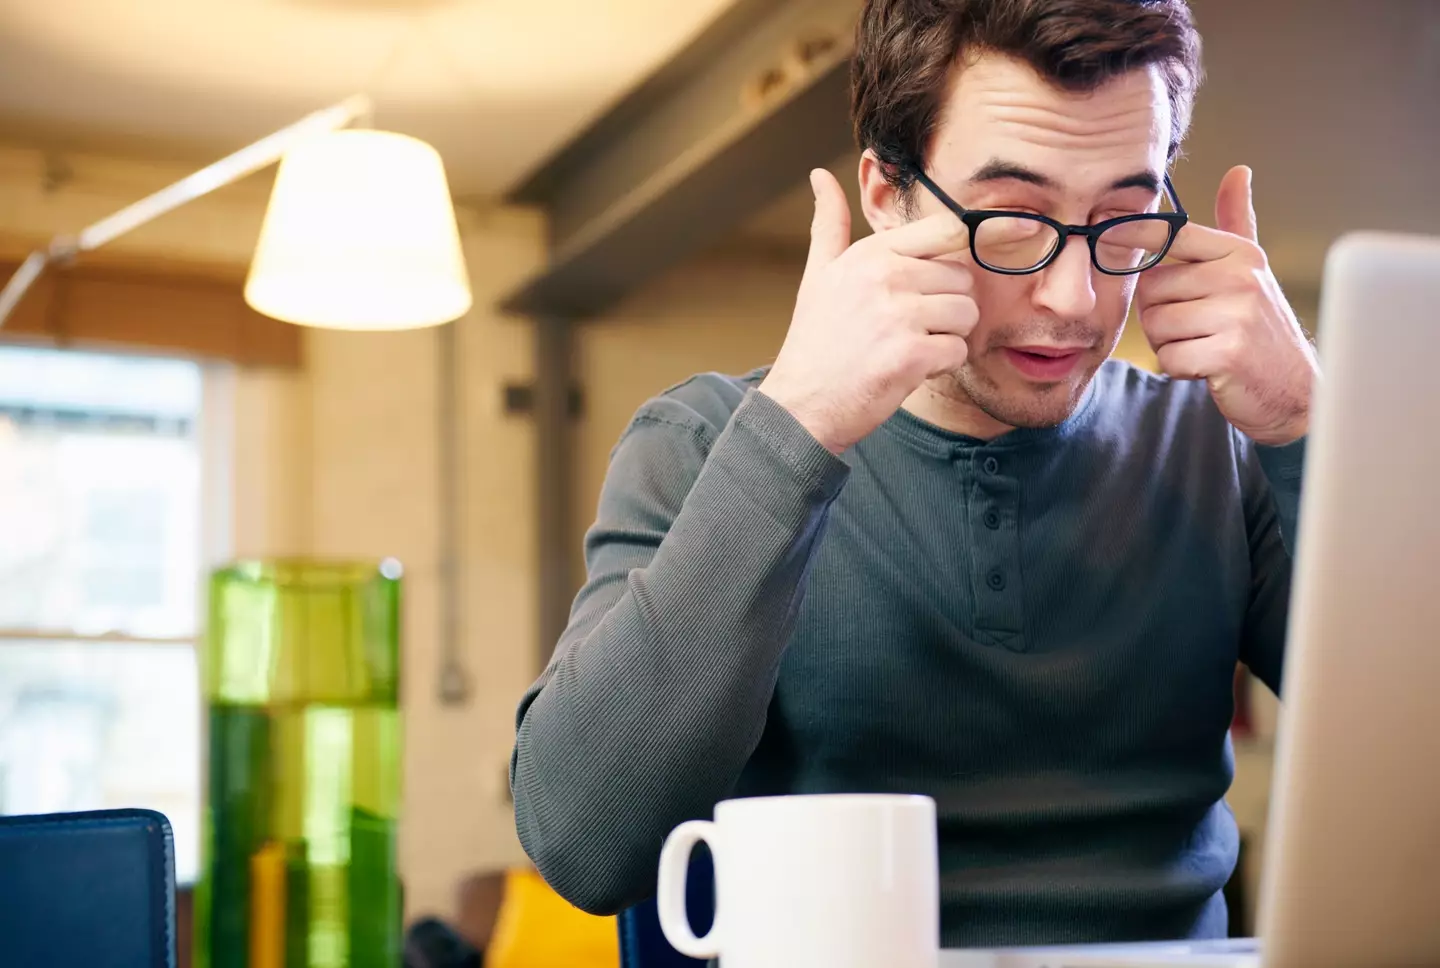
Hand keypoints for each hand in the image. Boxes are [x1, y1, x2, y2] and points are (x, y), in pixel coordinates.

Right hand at [759, 168, 977, 453]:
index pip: (948, 231)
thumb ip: (829, 224)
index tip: (955, 273)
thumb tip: (820, 175)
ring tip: (912, 347)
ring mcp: (898, 316)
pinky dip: (942, 366)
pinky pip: (958, 350)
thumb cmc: (815, 342)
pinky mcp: (910, 356)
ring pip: (966, 314)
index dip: (962, 252)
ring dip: (949, 337)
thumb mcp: (818, 275)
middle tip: (915, 328)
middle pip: (962, 279)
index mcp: (870, 253)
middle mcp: (885, 277)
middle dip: (948, 308)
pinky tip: (911, 369)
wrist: (800, 406)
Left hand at [1135, 166, 1318, 445]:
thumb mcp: (1251, 269)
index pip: (1172, 234)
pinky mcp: (1227, 353)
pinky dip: (1180, 368)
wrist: (1294, 389)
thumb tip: (1237, 171)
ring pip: (1155, 324)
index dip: (1133, 234)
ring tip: (1203, 344)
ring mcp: (1236, 315)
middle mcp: (1240, 277)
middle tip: (1195, 326)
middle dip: (1159, 312)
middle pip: (1151, 288)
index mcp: (1239, 253)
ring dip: (1168, 342)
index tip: (1102, 231)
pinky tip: (1208, 367)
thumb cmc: (1260, 326)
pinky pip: (1168, 357)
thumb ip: (1237, 222)